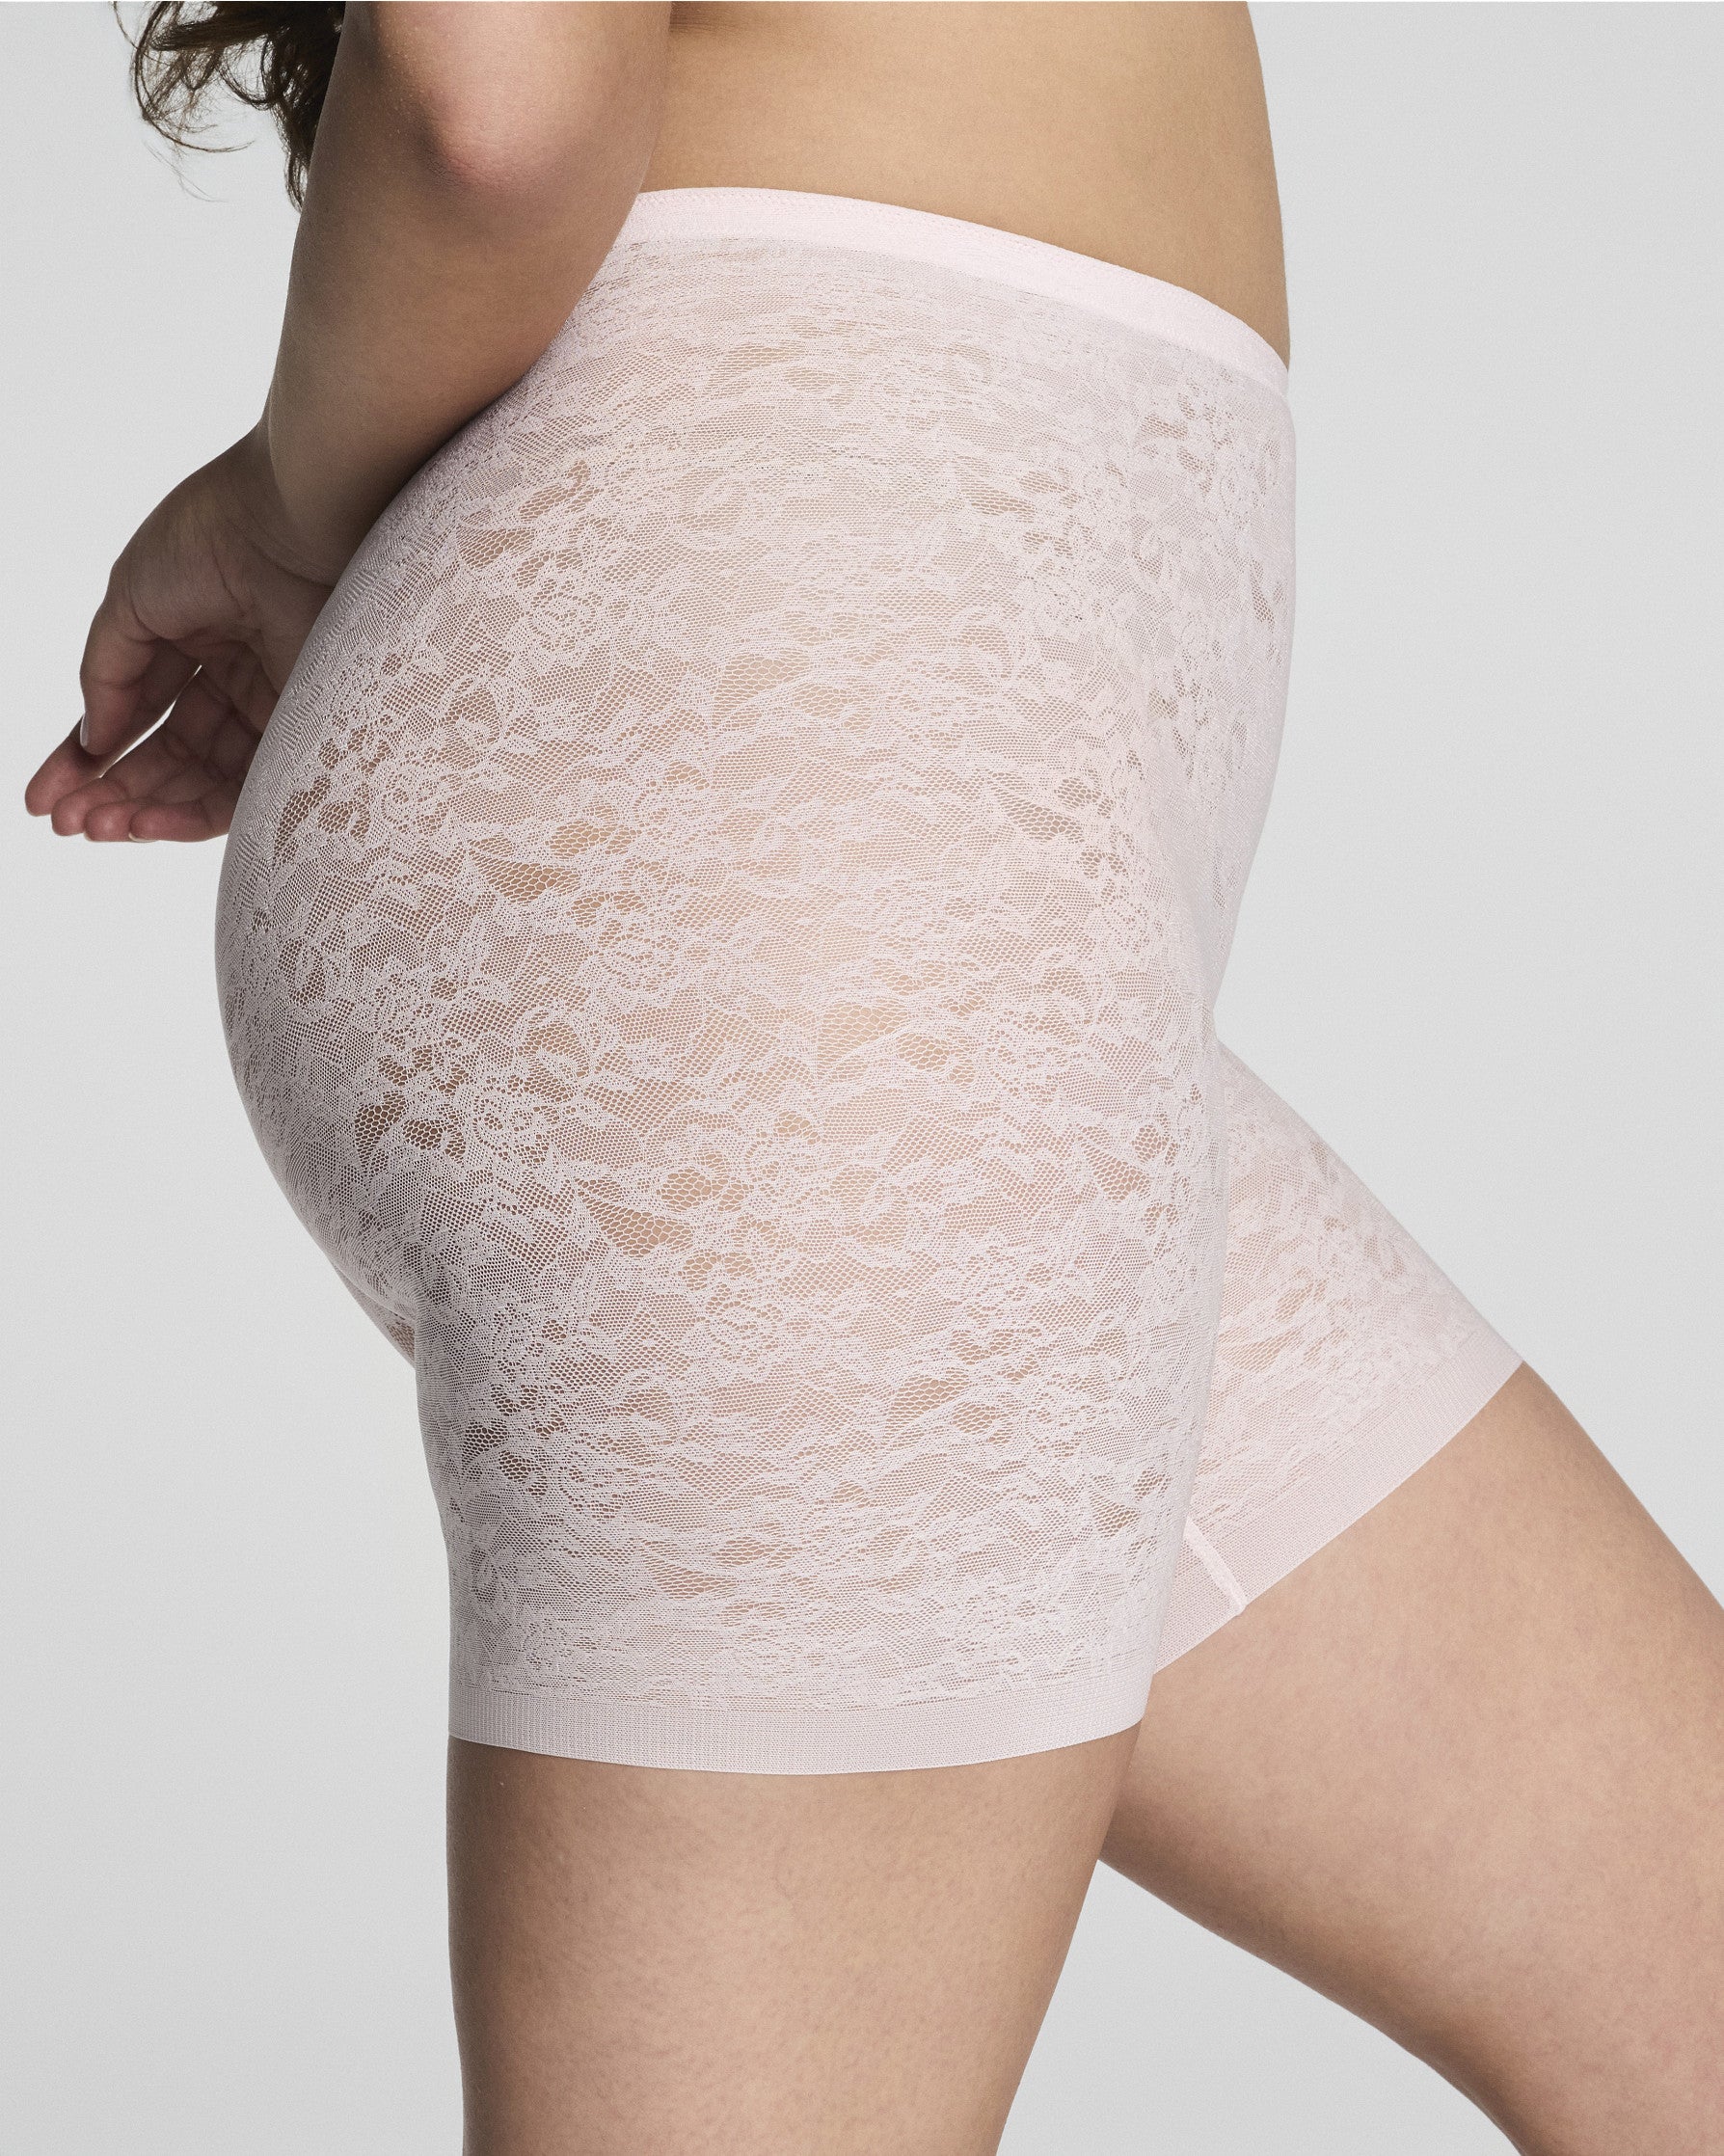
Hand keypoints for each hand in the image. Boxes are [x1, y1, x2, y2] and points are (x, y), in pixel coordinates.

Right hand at [24, 427, 335, 841]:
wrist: (291, 524)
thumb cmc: (211, 538)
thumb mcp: (131, 601)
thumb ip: (107, 673)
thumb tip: (93, 739)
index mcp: (189, 637)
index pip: (132, 712)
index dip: (86, 755)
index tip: (46, 796)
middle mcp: (231, 676)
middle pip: (165, 755)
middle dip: (110, 791)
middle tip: (68, 822)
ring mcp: (267, 704)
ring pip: (200, 780)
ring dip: (143, 809)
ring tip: (96, 828)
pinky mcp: (300, 729)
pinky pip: (244, 788)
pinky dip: (192, 811)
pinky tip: (145, 821)